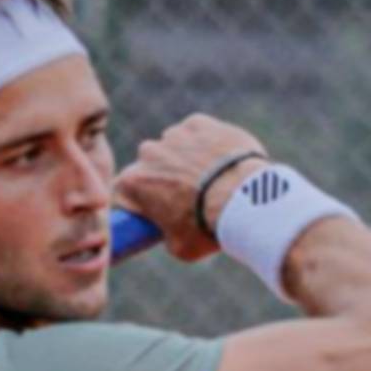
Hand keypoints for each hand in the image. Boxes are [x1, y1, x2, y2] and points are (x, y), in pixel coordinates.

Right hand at [115, 115, 269, 263]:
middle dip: (163, 178)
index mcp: (134, 183)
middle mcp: (148, 153)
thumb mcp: (179, 248)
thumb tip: (169, 231)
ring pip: (174, 146)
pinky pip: (198, 132)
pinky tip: (221, 161)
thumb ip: (165, 234)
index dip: (138, 202)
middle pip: (150, 165)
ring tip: (210, 179)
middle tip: (188, 197)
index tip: (154, 212)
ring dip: (185, 158)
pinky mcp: (199, 122)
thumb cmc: (208, 229)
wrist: (245, 201)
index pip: (124, 191)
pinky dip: (206, 143)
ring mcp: (174, 135)